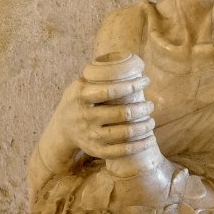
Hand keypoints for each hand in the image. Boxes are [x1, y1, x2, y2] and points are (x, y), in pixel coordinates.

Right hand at [40, 75, 154, 168]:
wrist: (62, 129)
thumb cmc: (78, 101)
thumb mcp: (79, 85)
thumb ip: (98, 76)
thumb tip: (128, 62)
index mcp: (82, 96)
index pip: (110, 90)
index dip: (131, 86)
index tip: (145, 80)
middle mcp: (86, 117)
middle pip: (122, 114)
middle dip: (142, 109)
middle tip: (150, 105)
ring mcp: (92, 135)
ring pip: (125, 133)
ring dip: (143, 127)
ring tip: (151, 121)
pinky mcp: (97, 150)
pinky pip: (122, 151)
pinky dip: (139, 145)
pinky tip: (150, 138)